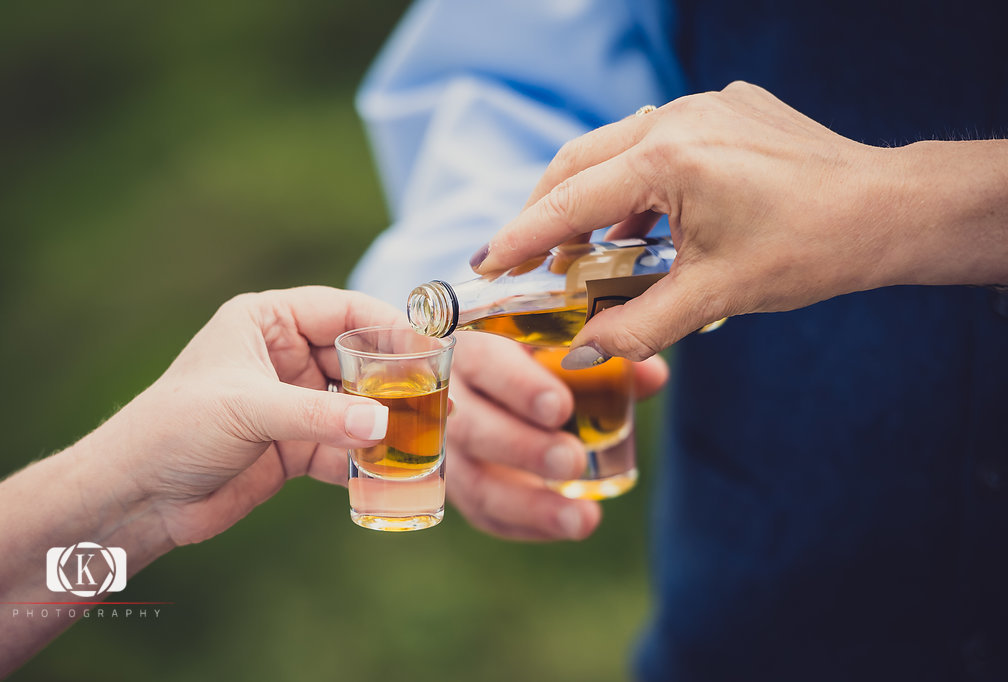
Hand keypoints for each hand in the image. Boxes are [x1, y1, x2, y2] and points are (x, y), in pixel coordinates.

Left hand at [111, 286, 402, 545]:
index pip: (342, 311)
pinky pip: (344, 446)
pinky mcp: (296, 446)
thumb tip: (385, 425)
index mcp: (267, 322)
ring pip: (356, 404)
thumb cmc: (175, 429)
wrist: (138, 496)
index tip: (430, 345)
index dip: (388, 325)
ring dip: (387, 421)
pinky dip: (367, 459)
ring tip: (428, 434)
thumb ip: (320, 415)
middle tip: (439, 395)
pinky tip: (393, 470)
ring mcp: (293, 403)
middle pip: (358, 358)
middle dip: (395, 379)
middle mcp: (285, 357)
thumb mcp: (249, 409)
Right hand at [444, 332, 667, 540]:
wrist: (479, 374)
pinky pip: (482, 512)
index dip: (517, 386)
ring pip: (471, 482)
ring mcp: (443, 447)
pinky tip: (566, 526)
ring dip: (527, 504)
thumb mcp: (558, 340)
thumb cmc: (526, 348)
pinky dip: (525, 524)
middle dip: (522, 448)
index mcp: (468, 344)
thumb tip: (651, 376)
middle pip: (469, 427)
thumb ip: (601, 356)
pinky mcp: (457, 483)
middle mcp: (446, 397)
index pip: (482, 361)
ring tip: (581, 519)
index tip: (559, 408)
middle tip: (572, 461)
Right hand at [471, 81, 1007, 362]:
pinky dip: (632, 185)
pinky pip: (655, 142)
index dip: (521, 235)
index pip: (571, 200)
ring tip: (578, 251)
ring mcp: (703, 107)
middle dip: (544, 210)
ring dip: (590, 198)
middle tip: (521, 257)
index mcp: (671, 157)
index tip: (485, 261)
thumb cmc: (810, 249)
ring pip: (614, 149)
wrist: (889, 210)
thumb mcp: (715, 296)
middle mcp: (679, 118)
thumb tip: (582, 354)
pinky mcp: (724, 111)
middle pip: (580, 161)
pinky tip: (636, 226)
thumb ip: (638, 325)